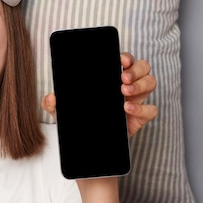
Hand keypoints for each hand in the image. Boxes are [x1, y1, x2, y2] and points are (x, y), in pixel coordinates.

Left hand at [41, 52, 157, 137]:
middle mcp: (127, 85)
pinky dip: (142, 108)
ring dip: (141, 84)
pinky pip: (151, 109)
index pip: (125, 60)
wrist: (88, 144)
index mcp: (111, 77)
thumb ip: (52, 104)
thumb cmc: (79, 120)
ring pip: (151, 82)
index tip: (119, 60)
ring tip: (124, 91)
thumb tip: (51, 97)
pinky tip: (127, 109)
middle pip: (143, 67)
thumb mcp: (62, 111)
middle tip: (122, 78)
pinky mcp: (140, 118)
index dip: (126, 57)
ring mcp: (136, 100)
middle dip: (136, 70)